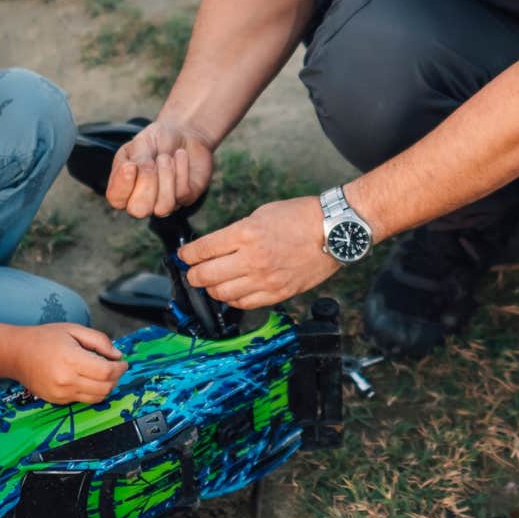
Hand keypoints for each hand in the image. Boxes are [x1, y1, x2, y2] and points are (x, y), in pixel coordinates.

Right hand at [13, 323, 127, 403]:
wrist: (17, 354)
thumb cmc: (45, 338)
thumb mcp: (74, 329)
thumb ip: (99, 341)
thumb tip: (117, 355)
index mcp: (71, 360)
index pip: (106, 372)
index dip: (120, 368)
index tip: (123, 362)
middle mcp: (66, 380)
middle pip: (105, 388)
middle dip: (116, 378)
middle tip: (116, 368)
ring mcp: (61, 393)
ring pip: (96, 397)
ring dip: (106, 387)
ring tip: (104, 374)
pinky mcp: (57, 401)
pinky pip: (83, 400)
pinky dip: (92, 391)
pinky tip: (88, 379)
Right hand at [105, 120, 214, 217]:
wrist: (186, 132)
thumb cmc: (158, 139)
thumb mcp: (141, 142)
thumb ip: (135, 160)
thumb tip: (131, 170)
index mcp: (124, 185)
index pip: (115, 199)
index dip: (123, 184)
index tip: (131, 165)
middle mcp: (142, 199)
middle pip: (139, 210)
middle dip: (147, 181)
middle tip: (152, 161)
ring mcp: (164, 202)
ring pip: (163, 206)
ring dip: (166, 174)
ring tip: (167, 157)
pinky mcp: (185, 198)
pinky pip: (182, 193)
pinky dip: (181, 170)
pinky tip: (180, 157)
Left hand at [182, 196, 338, 308]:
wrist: (334, 231)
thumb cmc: (300, 216)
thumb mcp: (262, 214)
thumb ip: (237, 232)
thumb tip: (217, 248)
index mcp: (245, 233)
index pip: (202, 250)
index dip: (187, 254)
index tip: (184, 256)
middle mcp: (252, 259)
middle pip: (206, 275)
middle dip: (193, 275)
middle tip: (192, 272)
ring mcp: (265, 279)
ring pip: (222, 294)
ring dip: (211, 289)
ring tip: (211, 283)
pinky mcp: (278, 293)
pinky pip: (245, 304)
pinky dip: (233, 300)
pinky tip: (232, 292)